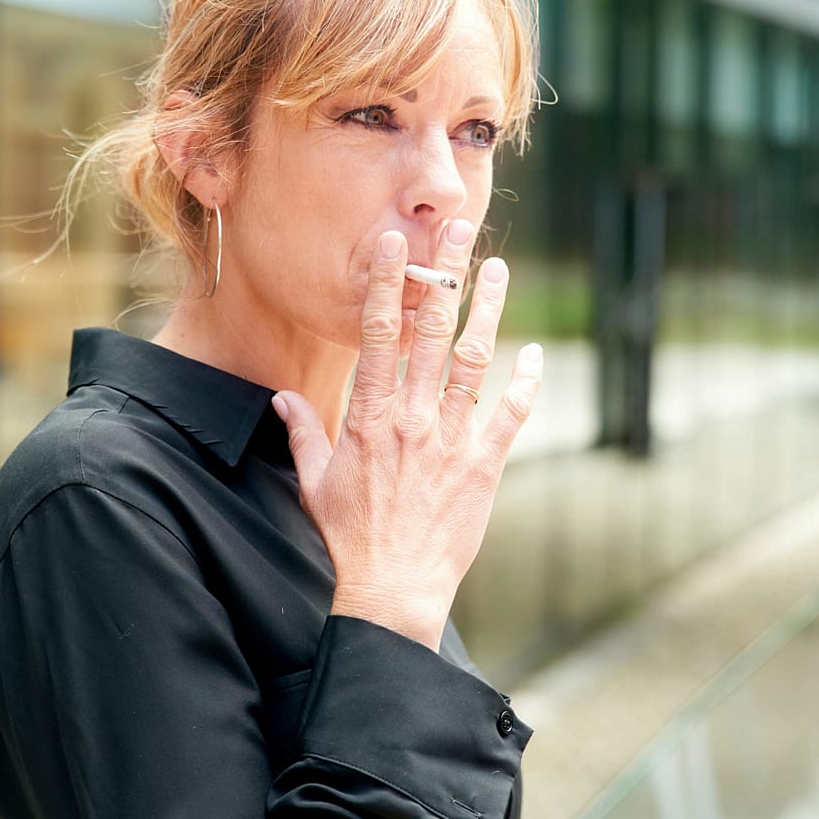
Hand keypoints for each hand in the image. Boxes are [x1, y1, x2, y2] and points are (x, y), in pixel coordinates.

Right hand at [272, 221, 542, 650]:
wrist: (390, 590)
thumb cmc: (347, 538)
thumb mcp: (314, 481)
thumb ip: (303, 432)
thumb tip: (282, 398)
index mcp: (368, 415)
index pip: (378, 334)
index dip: (389, 284)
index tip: (395, 244)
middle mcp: (411, 417)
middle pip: (431, 331)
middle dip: (445, 275)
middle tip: (458, 228)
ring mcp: (450, 439)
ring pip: (472, 360)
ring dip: (487, 310)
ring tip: (497, 267)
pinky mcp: (483, 466)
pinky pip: (510, 414)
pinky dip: (526, 382)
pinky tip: (536, 353)